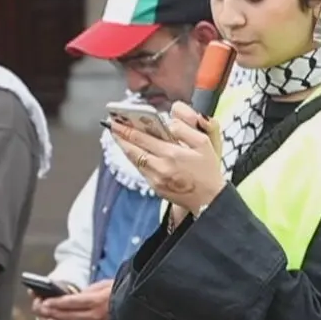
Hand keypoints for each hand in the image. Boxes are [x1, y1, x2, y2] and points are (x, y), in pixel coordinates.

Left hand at [33, 280, 112, 319]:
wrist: (137, 309)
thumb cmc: (120, 293)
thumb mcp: (103, 285)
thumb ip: (85, 291)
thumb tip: (66, 297)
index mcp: (96, 301)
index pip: (69, 303)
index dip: (54, 303)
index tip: (43, 302)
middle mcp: (94, 317)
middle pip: (65, 317)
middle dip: (48, 313)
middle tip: (38, 309)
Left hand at [111, 102, 225, 214]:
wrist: (209, 199)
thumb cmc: (208, 170)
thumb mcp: (204, 143)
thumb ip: (185, 129)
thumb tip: (169, 122)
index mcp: (172, 153)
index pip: (143, 137)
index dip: (127, 128)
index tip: (117, 120)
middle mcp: (161, 166)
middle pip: (133, 148)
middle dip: (120, 135)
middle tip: (111, 125)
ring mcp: (156, 178)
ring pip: (134, 159)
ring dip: (124, 147)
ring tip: (118, 136)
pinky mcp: (155, 187)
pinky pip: (140, 169)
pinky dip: (134, 158)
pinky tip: (132, 151)